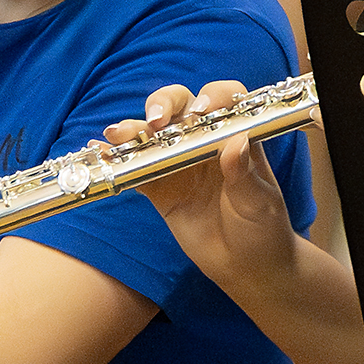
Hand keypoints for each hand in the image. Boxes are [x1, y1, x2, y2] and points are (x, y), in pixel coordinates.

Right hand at [106, 81, 308, 281]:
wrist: (245, 266)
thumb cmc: (263, 228)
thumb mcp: (259, 203)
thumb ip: (245, 175)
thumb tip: (236, 143)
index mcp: (236, 136)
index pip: (224, 100)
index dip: (212, 97)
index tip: (201, 111)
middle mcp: (205, 141)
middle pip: (181, 107)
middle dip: (165, 104)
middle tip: (156, 121)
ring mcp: (179, 162)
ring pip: (152, 134)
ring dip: (133, 129)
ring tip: (117, 134)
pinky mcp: (159, 187)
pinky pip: (135, 169)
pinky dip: (116, 161)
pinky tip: (99, 153)